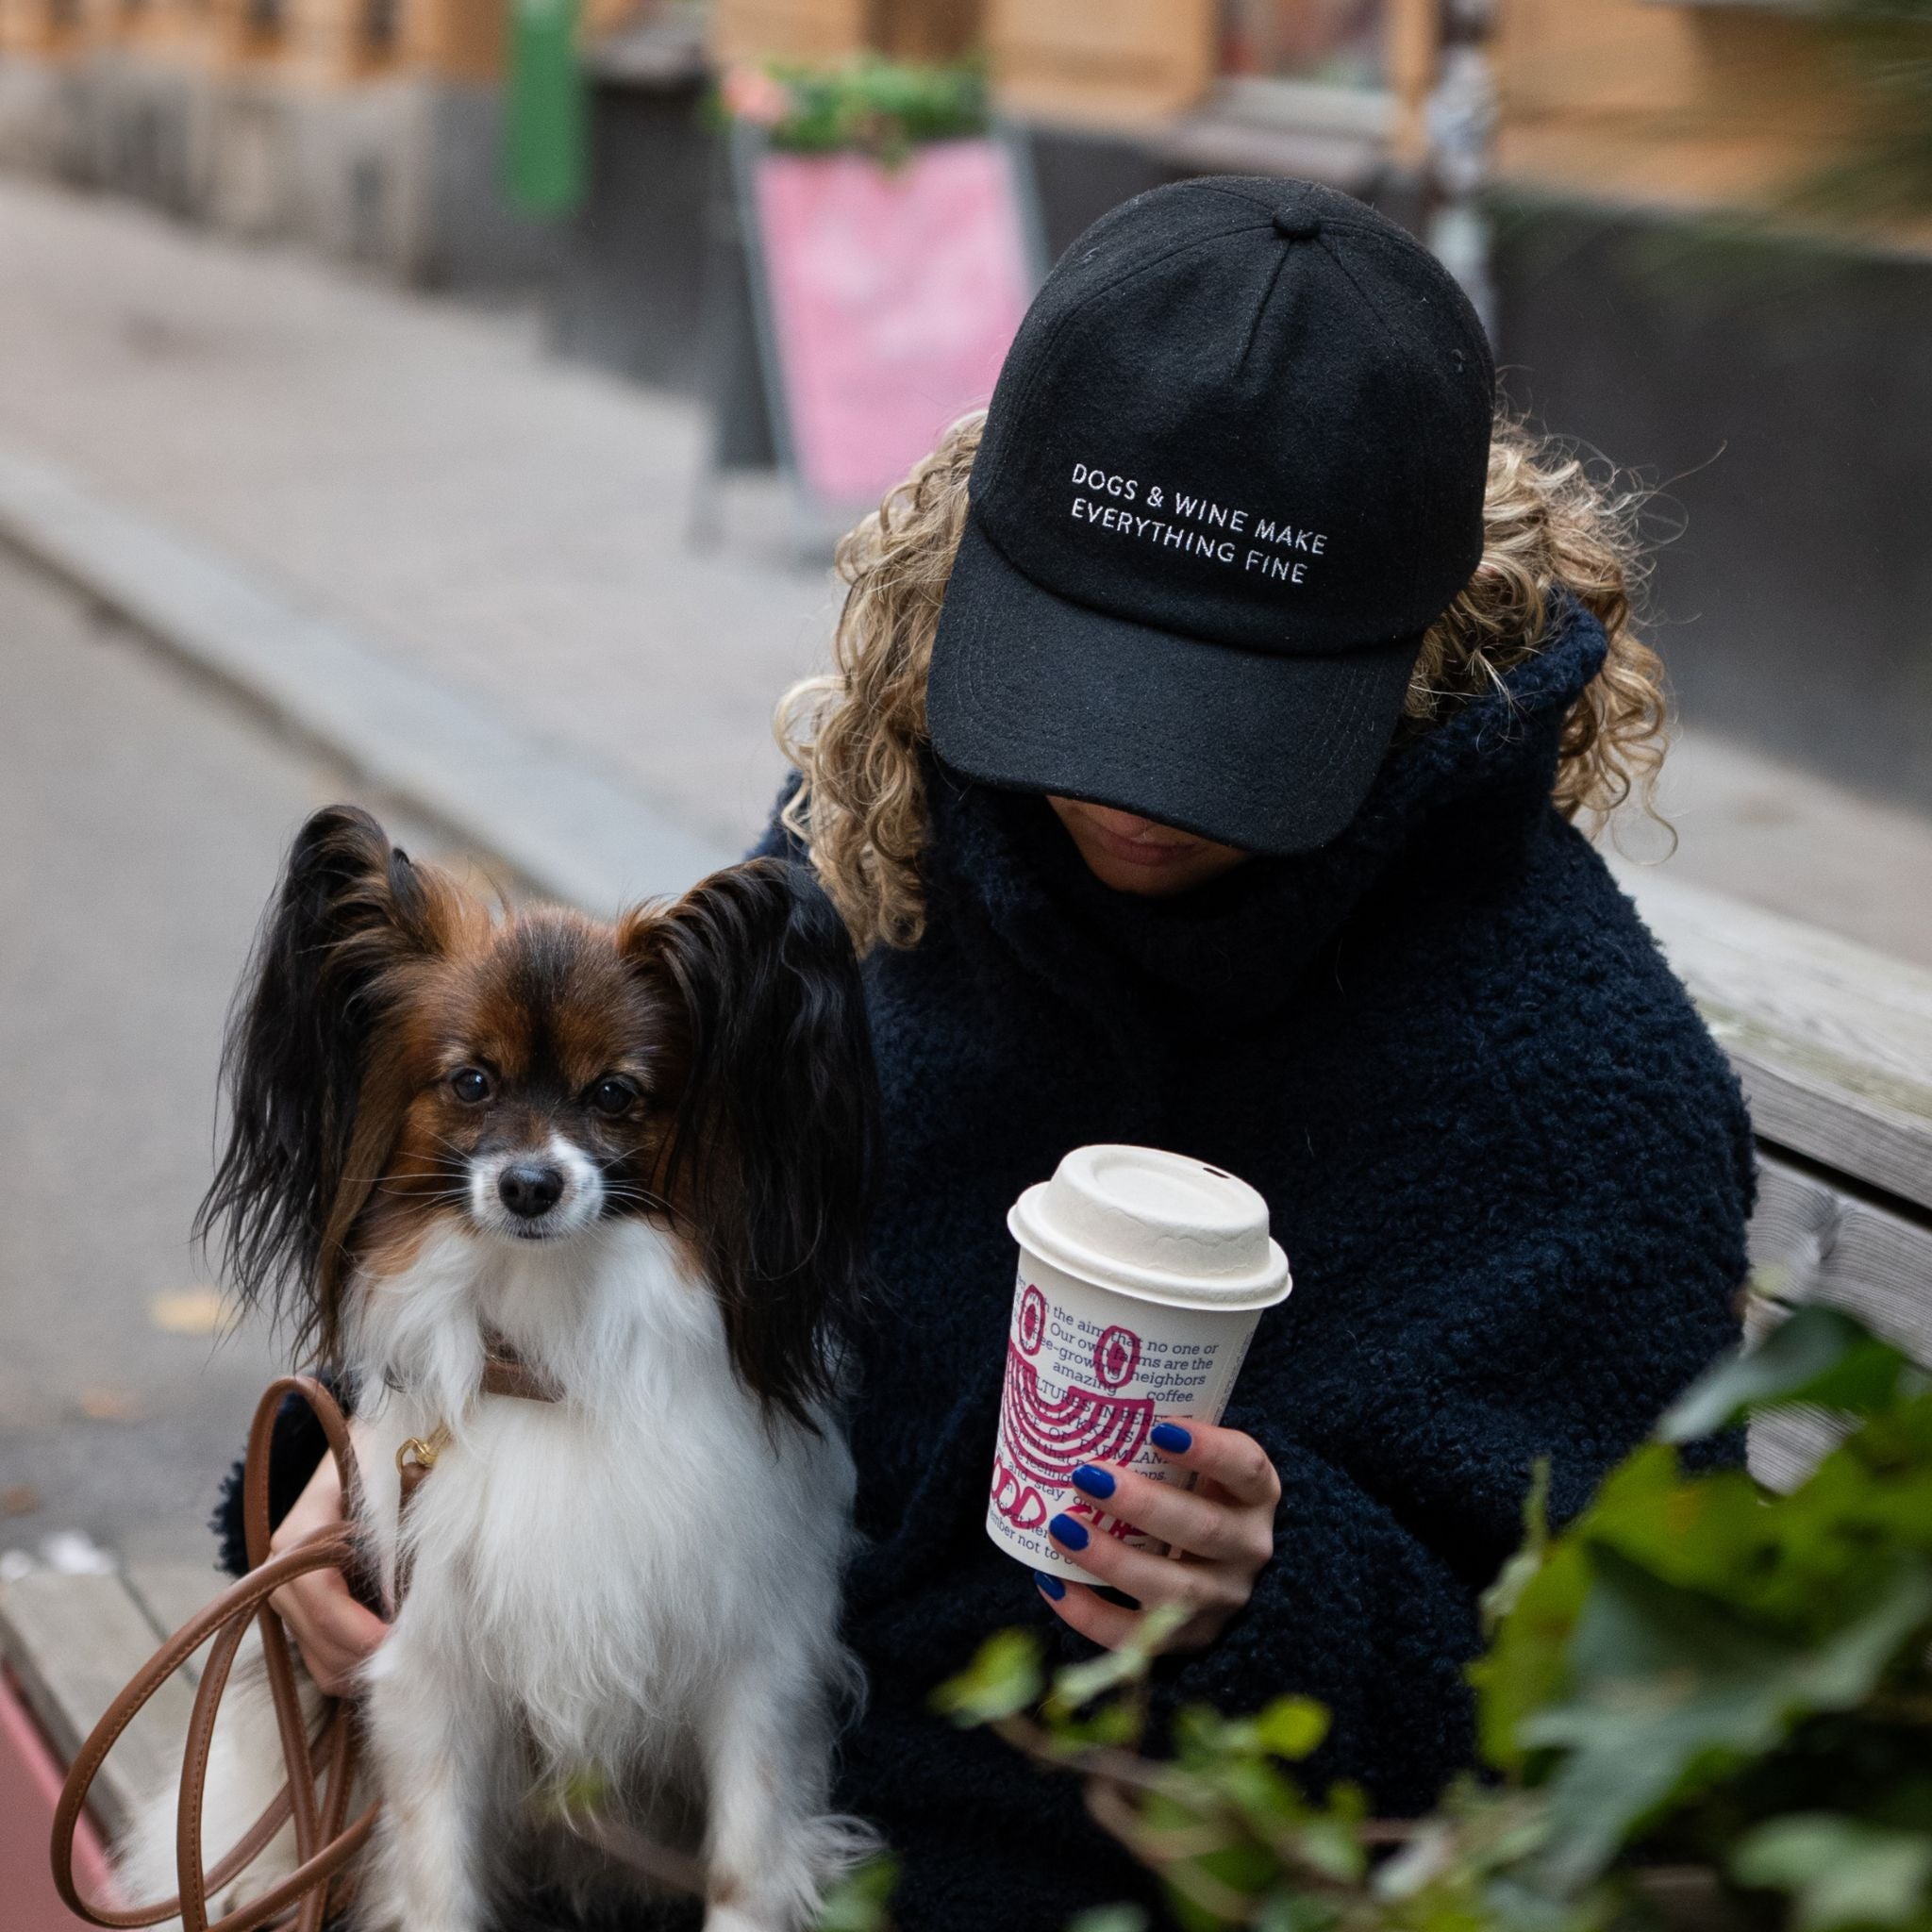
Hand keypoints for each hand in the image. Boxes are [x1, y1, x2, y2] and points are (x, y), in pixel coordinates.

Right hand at [266, 1428, 388, 1695]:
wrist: (366, 1453)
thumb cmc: (382, 1461)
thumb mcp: (387, 1484)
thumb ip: (390, 1534)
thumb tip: (402, 1599)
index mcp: (298, 1536)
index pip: (321, 1597)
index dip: (360, 1628)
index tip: (401, 1639)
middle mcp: (280, 1573)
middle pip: (318, 1638)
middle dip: (367, 1653)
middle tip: (416, 1652)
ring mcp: (285, 1598)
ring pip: (319, 1660)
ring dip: (362, 1665)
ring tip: (406, 1653)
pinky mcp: (299, 1615)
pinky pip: (321, 1659)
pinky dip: (354, 1665)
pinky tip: (388, 1653)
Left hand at [1037, 1420, 1279, 1651]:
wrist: (1217, 1568)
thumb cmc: (1193, 1494)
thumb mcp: (1199, 1465)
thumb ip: (1163, 1440)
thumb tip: (1081, 1400)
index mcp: (1256, 1494)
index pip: (1246, 1467)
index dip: (1208, 1450)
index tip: (1159, 1430)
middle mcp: (1248, 1548)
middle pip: (1202, 1529)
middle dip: (1141, 1505)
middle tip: (1086, 1477)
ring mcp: (1222, 1600)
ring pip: (1173, 1589)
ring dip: (1112, 1559)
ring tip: (1061, 1528)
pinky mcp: (1189, 1640)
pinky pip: (1138, 1637)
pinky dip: (1090, 1613)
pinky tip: (1052, 1582)